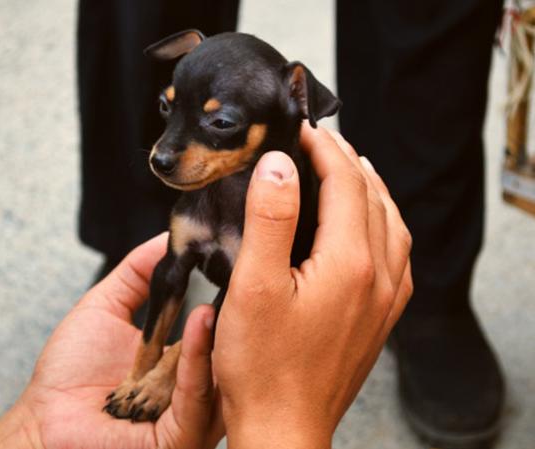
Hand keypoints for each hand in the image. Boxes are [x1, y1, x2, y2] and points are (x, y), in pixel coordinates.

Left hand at [0, 233, 222, 448]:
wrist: (43, 419)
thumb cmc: (69, 371)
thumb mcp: (107, 306)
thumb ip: (137, 272)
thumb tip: (166, 236)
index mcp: (182, 359)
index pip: (217, 326)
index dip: (228, 296)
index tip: (235, 259)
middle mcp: (192, 384)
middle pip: (227, 349)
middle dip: (235, 312)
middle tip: (244, 271)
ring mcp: (190, 411)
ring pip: (219, 371)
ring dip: (221, 331)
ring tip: (223, 291)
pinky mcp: (180, 435)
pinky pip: (196, 397)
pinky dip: (199, 358)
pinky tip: (201, 321)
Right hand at [213, 123, 412, 448]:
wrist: (285, 428)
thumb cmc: (263, 367)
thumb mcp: (254, 285)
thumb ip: (270, 218)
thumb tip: (280, 165)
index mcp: (351, 263)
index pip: (347, 182)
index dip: (324, 148)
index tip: (302, 129)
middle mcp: (379, 277)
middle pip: (372, 198)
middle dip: (347, 161)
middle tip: (321, 142)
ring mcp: (384, 300)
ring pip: (391, 224)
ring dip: (370, 189)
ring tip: (349, 170)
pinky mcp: (379, 318)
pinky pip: (395, 255)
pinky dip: (382, 224)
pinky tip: (368, 227)